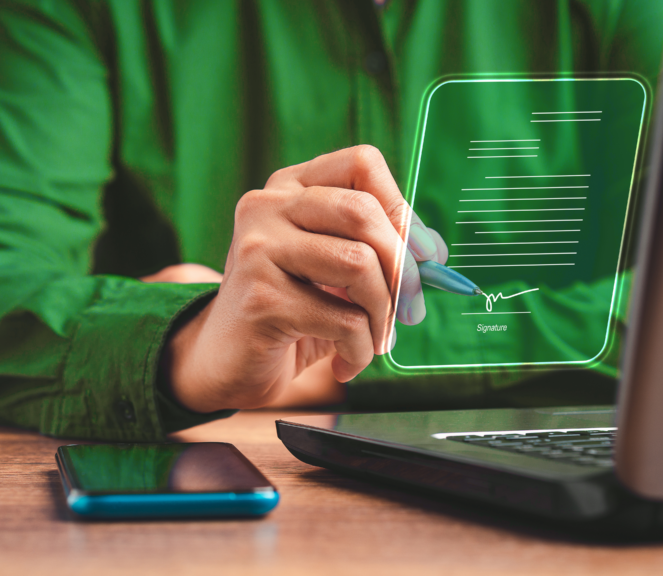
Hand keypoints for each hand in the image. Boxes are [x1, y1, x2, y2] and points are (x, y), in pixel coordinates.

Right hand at [160, 146, 446, 412]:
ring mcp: (258, 249)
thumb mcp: (335, 271)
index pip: (361, 163)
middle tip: (410, 310)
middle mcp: (267, 207)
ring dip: (382, 314)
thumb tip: (434, 251)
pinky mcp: (260, 297)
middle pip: (363, 211)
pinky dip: (360, 349)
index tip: (422, 256)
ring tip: (375, 339)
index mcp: (289, 188)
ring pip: (359, 263)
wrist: (229, 362)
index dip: (402, 209)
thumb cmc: (292, 312)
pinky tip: (345, 363)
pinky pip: (343, 318)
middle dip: (404, 269)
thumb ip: (377, 250)